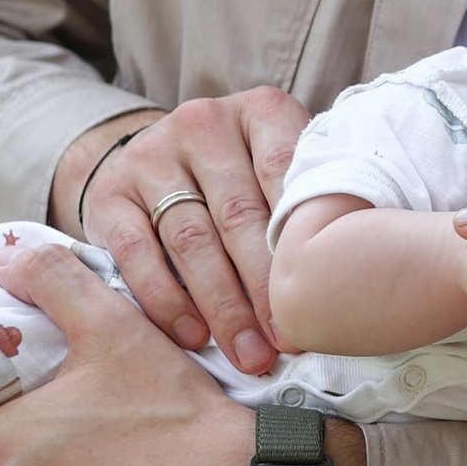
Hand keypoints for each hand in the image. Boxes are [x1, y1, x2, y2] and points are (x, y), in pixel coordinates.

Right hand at [53, 84, 310, 378]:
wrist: (159, 164)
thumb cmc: (247, 181)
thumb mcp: (284, 173)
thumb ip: (316, 203)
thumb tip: (356, 277)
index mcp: (261, 111)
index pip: (286, 172)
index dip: (302, 239)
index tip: (320, 297)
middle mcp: (203, 123)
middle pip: (239, 214)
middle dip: (266, 287)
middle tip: (288, 342)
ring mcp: (151, 154)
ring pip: (192, 240)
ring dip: (223, 307)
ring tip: (249, 354)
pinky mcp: (110, 192)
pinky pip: (138, 253)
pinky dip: (167, 301)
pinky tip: (193, 337)